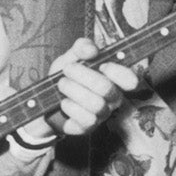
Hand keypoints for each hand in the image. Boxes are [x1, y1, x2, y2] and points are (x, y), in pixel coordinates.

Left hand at [24, 35, 141, 143]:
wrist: (45, 100)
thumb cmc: (65, 77)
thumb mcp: (71, 57)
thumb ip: (82, 47)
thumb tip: (92, 50)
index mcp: (114, 79)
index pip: (131, 79)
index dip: (118, 72)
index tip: (101, 65)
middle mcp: (112, 98)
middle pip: (107, 88)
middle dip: (82, 75)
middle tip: (68, 69)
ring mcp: (102, 114)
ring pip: (96, 104)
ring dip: (73, 90)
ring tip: (62, 84)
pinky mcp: (89, 127)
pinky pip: (86, 119)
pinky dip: (70, 107)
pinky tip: (64, 102)